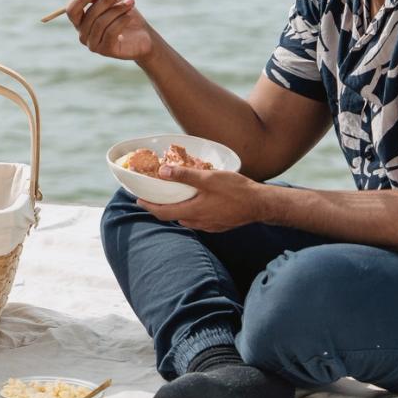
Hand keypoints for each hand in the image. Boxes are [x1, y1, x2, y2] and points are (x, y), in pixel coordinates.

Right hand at [65, 0, 154, 61]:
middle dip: (105, 0)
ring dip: (117, 9)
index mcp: (80, 22)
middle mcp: (83, 35)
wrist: (143, 36)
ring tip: (131, 1)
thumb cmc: (124, 16)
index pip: (72, 10)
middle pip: (89, 15)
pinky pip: (110, 33)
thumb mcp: (112, 1)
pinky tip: (129, 15)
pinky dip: (120, 21)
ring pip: (100, 23)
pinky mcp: (106, 51)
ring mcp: (93, 45)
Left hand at [138, 167, 266, 232]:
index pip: (163, 212)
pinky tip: (195, 202)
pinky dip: (190, 211)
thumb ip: (185, 175)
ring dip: (176, 209)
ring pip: (186, 219)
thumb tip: (162, 171)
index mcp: (193, 212)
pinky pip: (198, 220)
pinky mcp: (218, 225)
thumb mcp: (208, 178)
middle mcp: (198, 222)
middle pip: (173, 216)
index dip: (148, 206)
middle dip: (160, 207)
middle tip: (153, 196)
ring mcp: (209, 226)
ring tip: (172, 196)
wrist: (260, 204)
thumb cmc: (236, 190)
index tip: (138, 199)